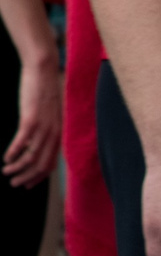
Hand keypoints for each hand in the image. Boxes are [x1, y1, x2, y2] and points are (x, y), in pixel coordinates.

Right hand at [3, 50, 57, 188]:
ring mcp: (43, 129)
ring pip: (31, 158)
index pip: (51, 165)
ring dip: (18, 169)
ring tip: (6, 173)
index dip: (39, 177)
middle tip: (14, 184)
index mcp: (59, 135)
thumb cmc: (46, 90)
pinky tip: (6, 159)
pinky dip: (13, 154)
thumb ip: (48, 127)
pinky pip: (22, 143)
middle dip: (27, 178)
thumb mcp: (51, 113)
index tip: (28, 184)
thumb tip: (40, 137)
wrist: (44, 71)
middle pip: (41, 166)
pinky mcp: (31, 120)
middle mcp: (54, 136)